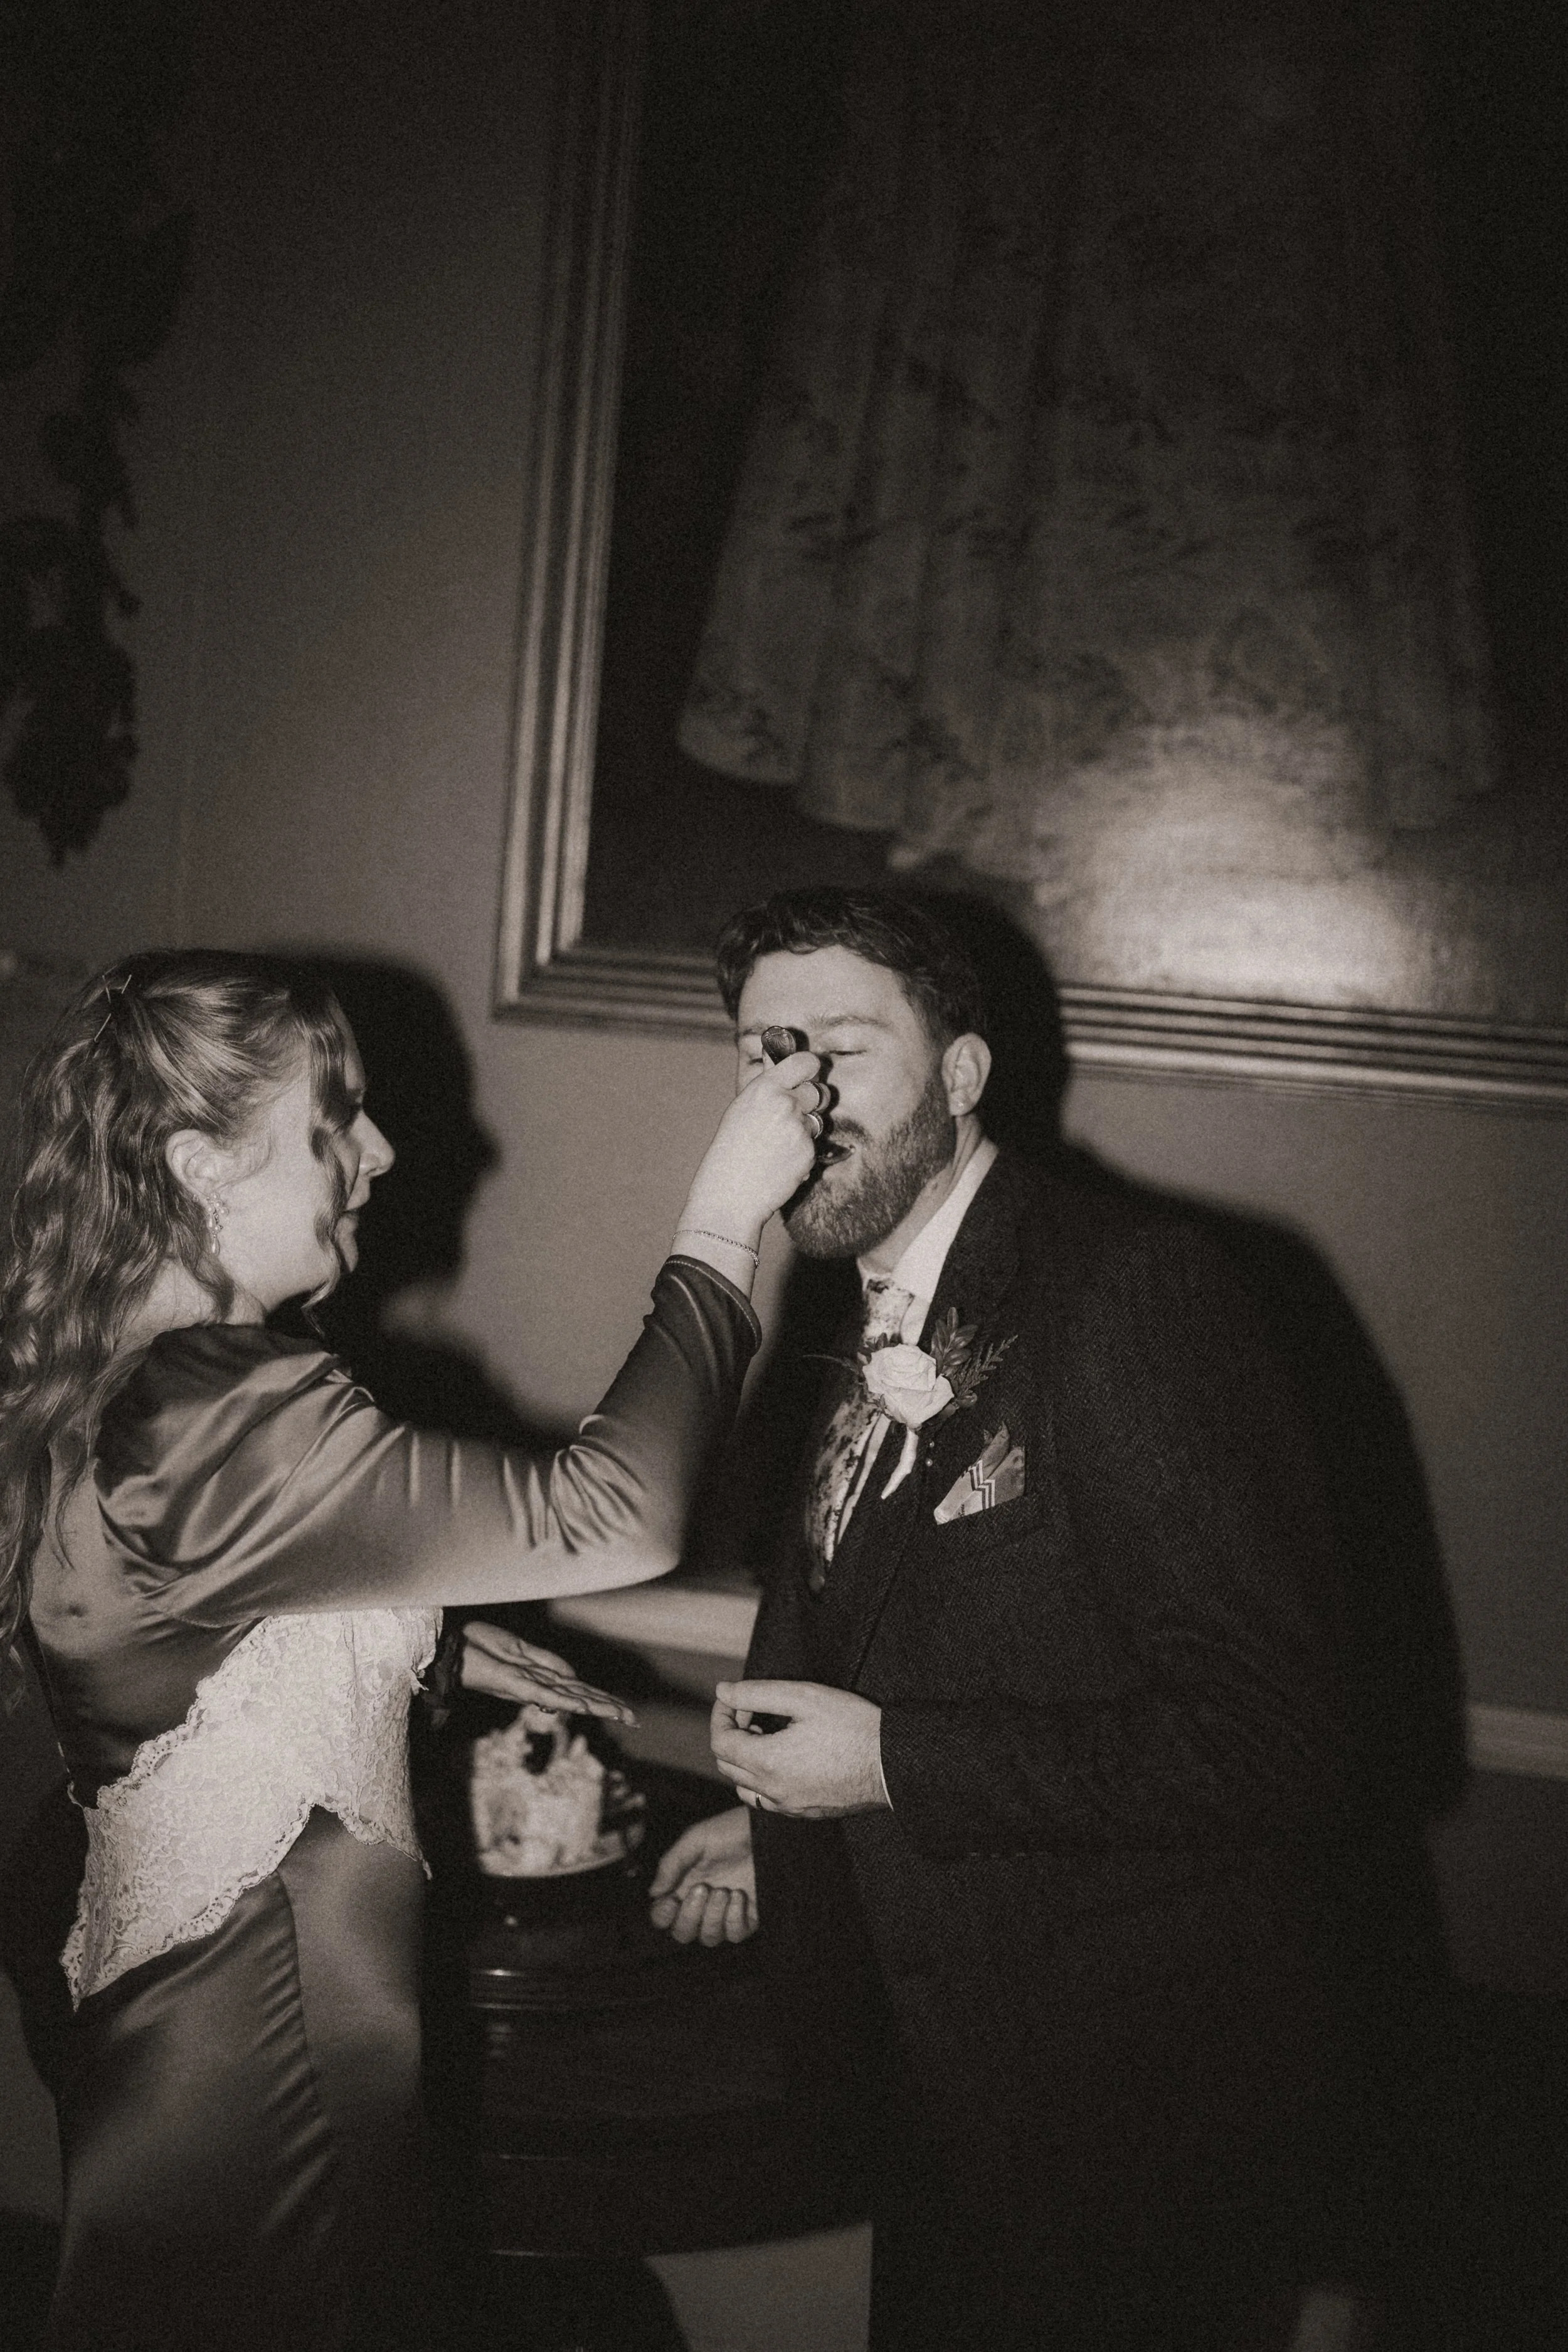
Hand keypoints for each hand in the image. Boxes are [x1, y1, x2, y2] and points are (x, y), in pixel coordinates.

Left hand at [459, 1621, 634, 1726]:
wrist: (447, 1648)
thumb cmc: (476, 1644)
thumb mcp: (515, 1648)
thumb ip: (544, 1661)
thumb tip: (572, 1677)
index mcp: (536, 1676)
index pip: (575, 1688)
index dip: (599, 1697)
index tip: (621, 1708)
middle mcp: (534, 1685)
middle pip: (577, 1696)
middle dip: (605, 1706)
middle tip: (633, 1719)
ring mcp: (525, 1685)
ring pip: (567, 1697)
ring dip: (594, 1705)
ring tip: (620, 1714)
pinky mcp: (513, 1683)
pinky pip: (543, 1692)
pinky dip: (564, 1700)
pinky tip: (582, 1706)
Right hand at [647, 1807, 756, 1944]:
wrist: (765, 1829)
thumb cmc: (729, 1831)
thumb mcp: (696, 1839)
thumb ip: (672, 1864)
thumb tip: (654, 1893)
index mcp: (683, 1886)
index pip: (663, 1917)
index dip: (662, 1916)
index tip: (671, 1900)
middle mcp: (702, 1904)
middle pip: (683, 1934)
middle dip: (690, 1916)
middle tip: (702, 1888)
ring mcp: (725, 1912)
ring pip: (709, 1938)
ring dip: (713, 1916)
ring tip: (723, 1890)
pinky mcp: (748, 1917)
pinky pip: (735, 1934)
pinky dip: (734, 1919)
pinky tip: (739, 1896)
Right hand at [676, 1049, 823, 1257]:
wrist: (730, 1192)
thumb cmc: (730, 1150)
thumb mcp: (741, 1108)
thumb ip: (766, 1085)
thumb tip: (778, 1059)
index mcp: (766, 1088)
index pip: (805, 1062)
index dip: (809, 1068)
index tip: (806, 1074)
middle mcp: (786, 1104)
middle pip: (818, 1092)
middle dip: (809, 1103)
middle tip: (788, 1118)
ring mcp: (799, 1129)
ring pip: (816, 1120)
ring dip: (805, 1129)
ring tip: (777, 1144)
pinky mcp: (809, 1152)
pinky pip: (813, 1145)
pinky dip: (802, 1153)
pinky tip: (780, 1162)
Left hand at [711, 1680, 889, 1817]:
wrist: (893, 1763)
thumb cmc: (851, 1725)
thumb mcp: (803, 1696)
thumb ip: (757, 1693)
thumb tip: (723, 1692)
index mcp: (768, 1763)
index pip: (720, 1743)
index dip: (721, 1715)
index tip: (735, 1698)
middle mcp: (773, 1792)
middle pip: (727, 1766)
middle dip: (732, 1734)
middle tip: (754, 1710)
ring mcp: (790, 1806)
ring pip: (745, 1787)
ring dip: (744, 1760)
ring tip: (768, 1735)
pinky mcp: (806, 1813)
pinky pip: (768, 1800)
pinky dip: (763, 1779)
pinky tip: (785, 1758)